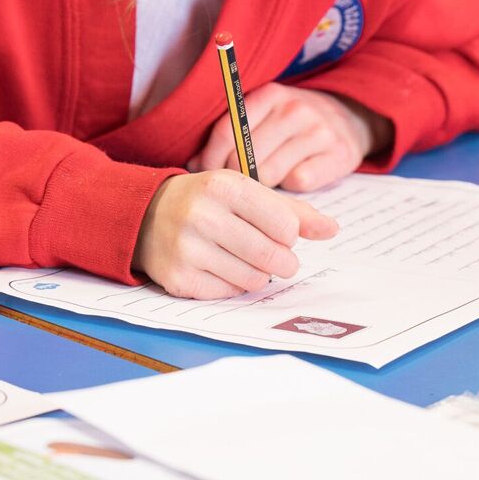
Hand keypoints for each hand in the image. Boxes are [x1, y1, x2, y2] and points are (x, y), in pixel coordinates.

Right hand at [135, 170, 339, 298]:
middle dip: (282, 262)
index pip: (285, 225)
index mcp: (224, 186)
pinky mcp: (179, 278)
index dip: (289, 235)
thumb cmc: (208, 202)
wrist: (146, 216)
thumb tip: (332, 229)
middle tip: (276, 258)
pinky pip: (228, 293)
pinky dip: (233, 284)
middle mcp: (203, 215)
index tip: (279, 233)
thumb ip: (292, 211)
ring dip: (258, 275)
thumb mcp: (246, 193)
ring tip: (244, 259)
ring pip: (253, 279)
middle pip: (272, 256)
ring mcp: (187, 248)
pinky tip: (221, 268)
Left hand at [190, 85, 390, 192]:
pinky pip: (298, 183)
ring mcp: (318, 132)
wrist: (351, 119)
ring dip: (263, 184)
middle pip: (246, 157)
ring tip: (265, 180)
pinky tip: (292, 178)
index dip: (210, 158)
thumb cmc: (294, 124)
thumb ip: (232, 133)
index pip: (227, 131)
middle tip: (234, 186)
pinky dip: (291, 187)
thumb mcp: (266, 114)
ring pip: (270, 173)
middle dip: (235, 177)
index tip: (204, 175)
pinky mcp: (338, 155)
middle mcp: (295, 109)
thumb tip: (192, 166)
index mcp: (270, 95)